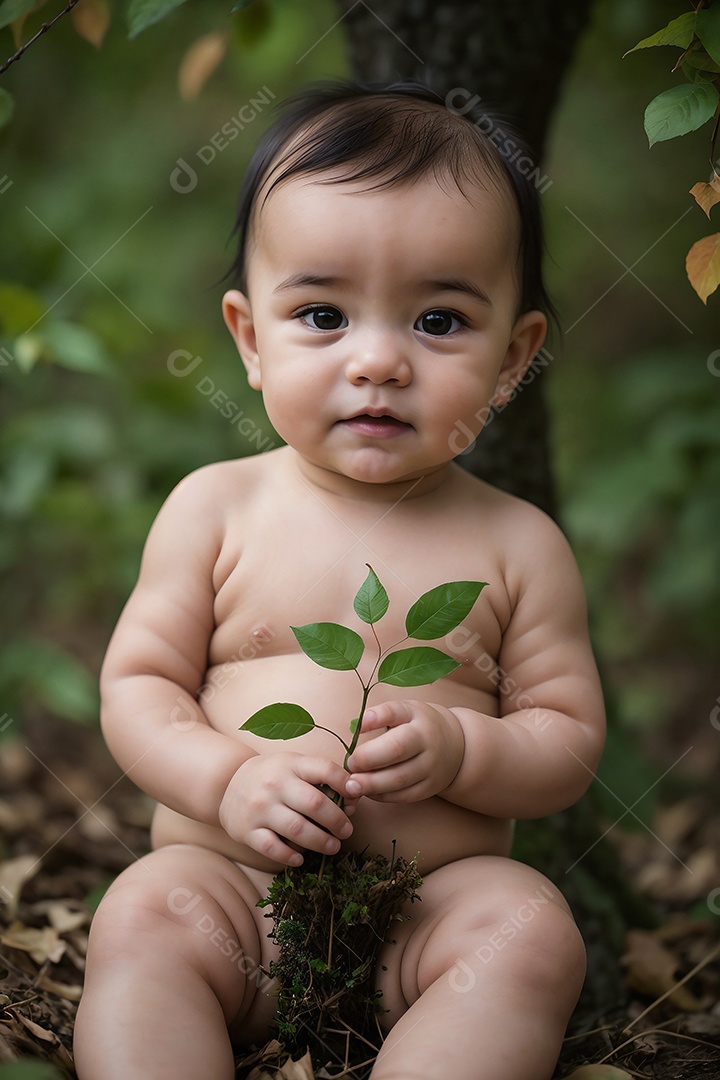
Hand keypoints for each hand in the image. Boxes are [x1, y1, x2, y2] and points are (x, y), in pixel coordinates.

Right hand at [218, 752, 356, 866]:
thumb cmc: (273, 776)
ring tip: (333, 846)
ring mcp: (260, 808)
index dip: (346, 783)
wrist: (228, 784)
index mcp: (291, 764)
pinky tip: (301, 858)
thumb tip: (353, 798)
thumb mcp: (295, 766)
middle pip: (315, 804)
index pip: (325, 769)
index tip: (356, 796)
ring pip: (297, 829)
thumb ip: (322, 778)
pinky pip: (273, 848)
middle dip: (337, 820)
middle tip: (346, 830)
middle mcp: (275, 784)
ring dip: (321, 842)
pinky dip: (290, 856)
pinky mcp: (248, 831)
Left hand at [345, 701, 463, 802]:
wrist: (455, 747)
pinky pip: (403, 795)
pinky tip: (368, 791)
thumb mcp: (406, 712)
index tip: (359, 727)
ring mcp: (431, 767)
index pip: (395, 713)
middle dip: (368, 759)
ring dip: (371, 783)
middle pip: (396, 750)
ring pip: (399, 778)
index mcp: (417, 718)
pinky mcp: (429, 788)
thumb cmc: (418, 726)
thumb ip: (383, 715)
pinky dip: (382, 795)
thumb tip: (359, 726)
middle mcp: (428, 742)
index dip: (376, 719)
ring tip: (351, 784)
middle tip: (350, 764)